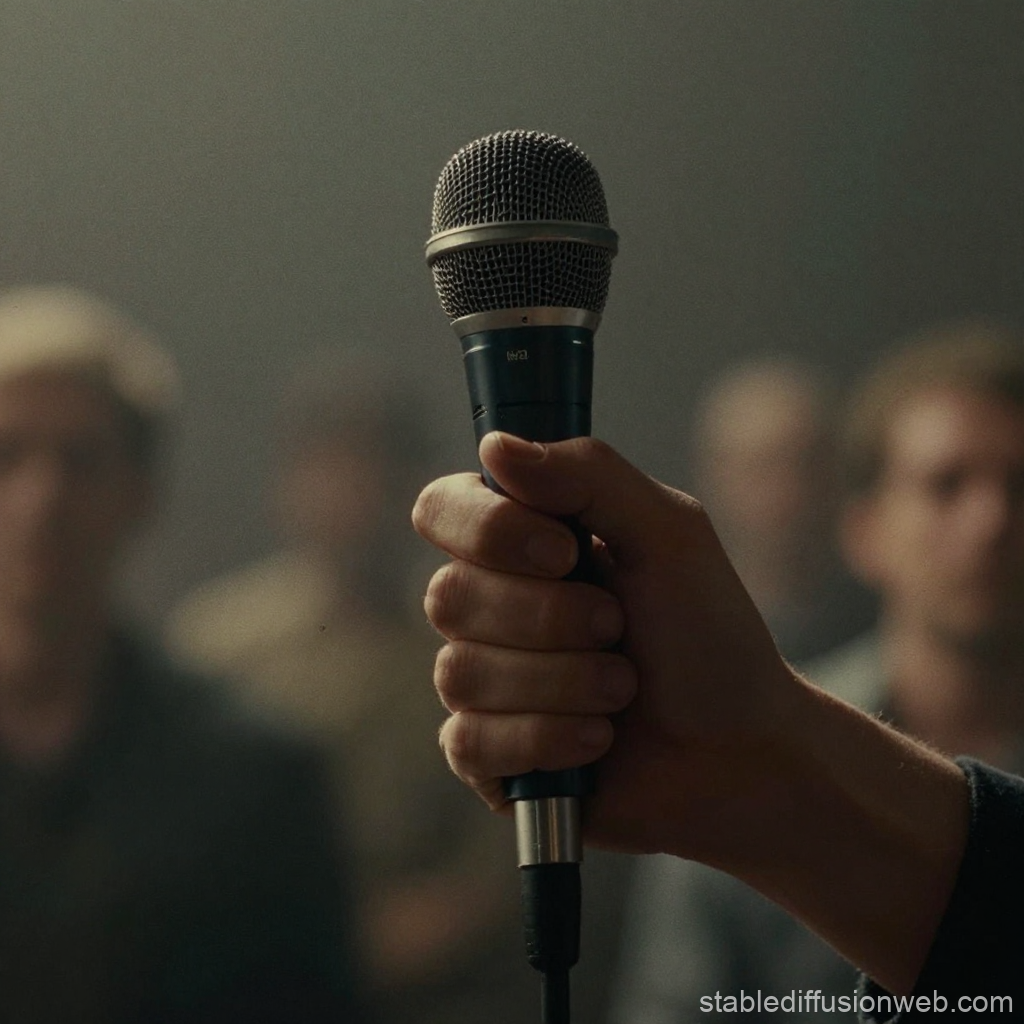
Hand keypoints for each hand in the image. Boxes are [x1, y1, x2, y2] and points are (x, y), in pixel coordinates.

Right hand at [412, 432, 798, 862]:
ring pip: (461, 672)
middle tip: (617, 627)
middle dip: (548, 619)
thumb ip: (589, 475)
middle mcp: (491, 605)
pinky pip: (469, 742)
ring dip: (563, 681)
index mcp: (523, 539)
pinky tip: (597, 739)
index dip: (488, 530)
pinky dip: (549, 738)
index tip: (565, 553)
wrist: (743, 749)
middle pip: (447, 596)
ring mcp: (484, 682)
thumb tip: (495, 445)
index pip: (441, 509)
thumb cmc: (710, 635)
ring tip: (622, 688)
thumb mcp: (669, 533)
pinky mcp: (486, 755)